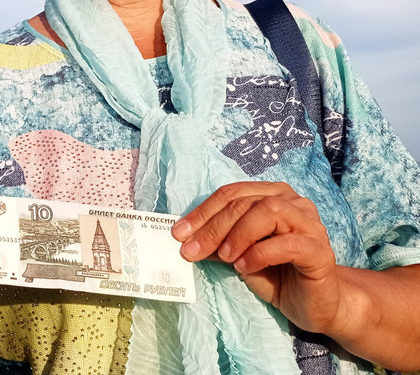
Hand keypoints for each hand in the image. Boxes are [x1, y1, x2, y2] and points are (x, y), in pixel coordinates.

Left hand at [172, 181, 343, 334]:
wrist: (315, 304)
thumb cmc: (275, 274)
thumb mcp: (238, 255)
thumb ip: (217, 242)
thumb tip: (185, 238)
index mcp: (272, 195)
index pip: (231, 194)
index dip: (202, 212)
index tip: (178, 233)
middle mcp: (293, 202)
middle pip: (246, 202)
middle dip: (213, 226)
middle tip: (191, 250)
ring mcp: (310, 224)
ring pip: (269, 212)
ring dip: (239, 233)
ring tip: (225, 257)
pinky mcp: (321, 251)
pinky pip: (288, 243)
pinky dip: (260, 253)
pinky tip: (244, 267)